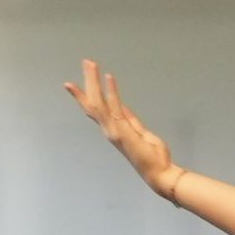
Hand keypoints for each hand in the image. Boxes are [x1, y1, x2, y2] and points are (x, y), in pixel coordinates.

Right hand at [64, 58, 173, 191]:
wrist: (159, 172)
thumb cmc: (153, 156)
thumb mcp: (140, 133)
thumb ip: (131, 120)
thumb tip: (123, 107)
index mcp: (114, 129)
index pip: (96, 109)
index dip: (85, 95)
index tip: (74, 82)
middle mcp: (109, 129)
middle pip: (92, 101)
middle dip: (88, 81)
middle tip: (86, 61)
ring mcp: (113, 130)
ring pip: (98, 102)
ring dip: (94, 81)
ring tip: (90, 63)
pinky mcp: (121, 132)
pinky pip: (114, 108)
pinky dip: (112, 91)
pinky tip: (109, 77)